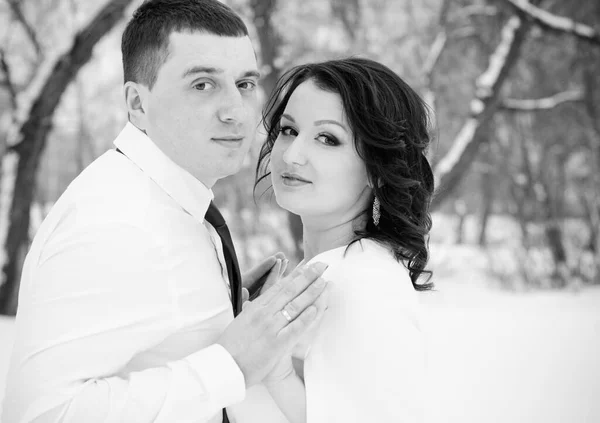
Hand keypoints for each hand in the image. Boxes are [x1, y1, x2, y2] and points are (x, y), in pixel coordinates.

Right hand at [217, 262, 328, 387]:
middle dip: (308, 276)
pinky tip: (316, 308)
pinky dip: (306, 317)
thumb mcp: (240, 321)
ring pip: (295, 305)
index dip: (295, 275)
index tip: (306, 265)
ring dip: (311, 292)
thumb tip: (254, 300)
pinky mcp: (276, 343)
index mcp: (256, 307)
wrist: (224, 367)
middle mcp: (264, 313)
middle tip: (321, 266)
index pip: (279, 286)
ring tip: (324, 282)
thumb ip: (251, 310)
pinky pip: (295, 328)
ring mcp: (271, 327)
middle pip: (290, 290)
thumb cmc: (230, 346)